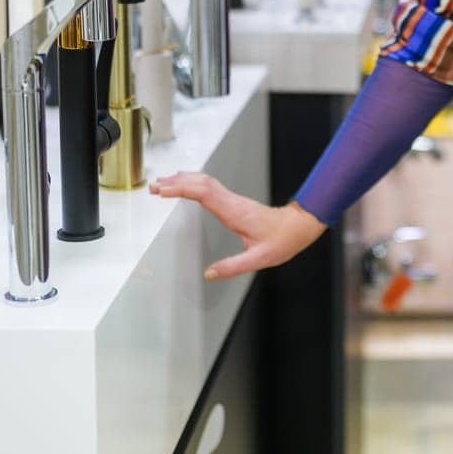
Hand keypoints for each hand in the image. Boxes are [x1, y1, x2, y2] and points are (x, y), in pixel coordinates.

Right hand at [149, 171, 327, 279]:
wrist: (297, 227)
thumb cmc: (282, 240)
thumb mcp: (258, 259)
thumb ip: (233, 267)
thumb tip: (209, 273)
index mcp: (234, 211)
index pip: (204, 193)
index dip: (182, 189)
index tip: (164, 190)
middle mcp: (232, 201)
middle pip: (200, 182)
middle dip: (176, 182)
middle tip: (155, 187)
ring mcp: (233, 199)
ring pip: (205, 181)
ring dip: (183, 180)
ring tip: (163, 184)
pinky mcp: (234, 202)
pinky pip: (210, 187)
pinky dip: (194, 184)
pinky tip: (186, 186)